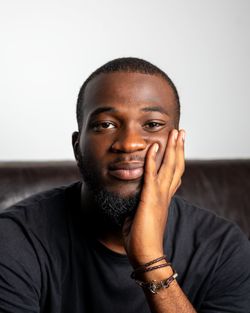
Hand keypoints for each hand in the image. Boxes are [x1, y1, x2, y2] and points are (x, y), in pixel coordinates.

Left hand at [122, 129, 184, 266]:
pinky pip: (151, 174)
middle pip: (176, 166)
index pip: (174, 174)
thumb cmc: (142, 237)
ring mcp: (159, 195)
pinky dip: (153, 159)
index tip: (178, 146)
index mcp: (164, 197)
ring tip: (175, 132)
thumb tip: (134, 198)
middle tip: (181, 132)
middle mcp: (165, 194)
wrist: (146, 254)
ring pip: (169, 166)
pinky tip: (153, 146)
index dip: (177, 158)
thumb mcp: (143, 215)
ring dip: (172, 148)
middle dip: (179, 147)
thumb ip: (142, 203)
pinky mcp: (149, 198)